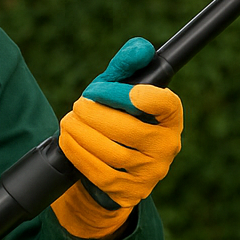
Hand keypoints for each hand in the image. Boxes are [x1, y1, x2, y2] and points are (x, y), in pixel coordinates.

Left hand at [52, 37, 183, 238]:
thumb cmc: (119, 117)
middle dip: (96, 114)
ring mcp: (150, 173)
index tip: (108, 89)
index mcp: (171, 117)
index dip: (140, 95)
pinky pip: (102, 174)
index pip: (165, 104)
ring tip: (69, 121)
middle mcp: (167, 146)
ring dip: (83, 134)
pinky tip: (69, 141)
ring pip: (113, 153)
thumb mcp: (120, 89)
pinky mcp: (130, 191)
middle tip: (79, 104)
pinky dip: (80, 155)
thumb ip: (127, 65)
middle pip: (130, 130)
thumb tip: (140, 48)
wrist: (113, 163)